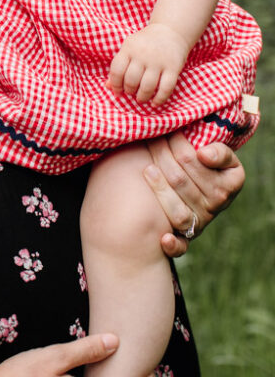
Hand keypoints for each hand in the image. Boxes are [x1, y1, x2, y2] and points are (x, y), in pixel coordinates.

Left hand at [107, 23, 188, 104]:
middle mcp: (143, 54)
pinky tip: (155, 103)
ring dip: (142, 97)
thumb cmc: (145, 43)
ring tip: (141, 98)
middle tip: (131, 93)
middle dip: (129, 91)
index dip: (115, 84)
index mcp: (129, 48)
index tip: (118, 91)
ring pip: (147, 86)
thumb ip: (119, 66)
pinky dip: (159, 99)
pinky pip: (166, 88)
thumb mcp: (129, 49)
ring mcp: (159, 61)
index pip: (117, 70)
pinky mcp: (173, 67)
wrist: (171, 31)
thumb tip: (107, 86)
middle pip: (131, 80)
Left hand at [143, 133, 244, 256]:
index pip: (197, 163)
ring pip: (177, 209)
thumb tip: (203, 155)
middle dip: (162, 156)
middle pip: (181, 181)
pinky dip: (173, 244)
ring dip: (159, 189)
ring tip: (147, 169)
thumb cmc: (207, 163)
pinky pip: (181, 246)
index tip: (169, 131)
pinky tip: (163, 237)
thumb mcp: (221, 154)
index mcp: (229, 184)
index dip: (180, 145)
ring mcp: (200, 223)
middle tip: (148, 139)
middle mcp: (216, 206)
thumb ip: (218, 151)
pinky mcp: (187, 238)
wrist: (200, 185)